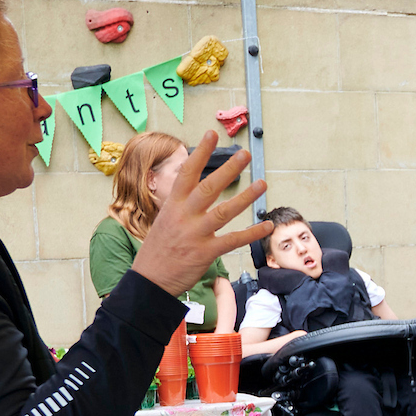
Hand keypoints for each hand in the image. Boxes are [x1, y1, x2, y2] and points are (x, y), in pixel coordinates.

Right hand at [132, 133, 268, 296]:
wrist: (149, 281)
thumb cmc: (157, 251)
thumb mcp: (163, 221)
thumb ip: (180, 206)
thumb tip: (192, 190)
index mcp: (172, 205)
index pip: (187, 173)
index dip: (200, 152)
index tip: (211, 134)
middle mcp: (184, 216)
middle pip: (209, 187)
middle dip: (229, 169)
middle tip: (245, 154)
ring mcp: (195, 234)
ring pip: (224, 211)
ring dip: (246, 197)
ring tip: (262, 184)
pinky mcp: (206, 252)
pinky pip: (233, 240)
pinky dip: (252, 233)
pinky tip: (267, 225)